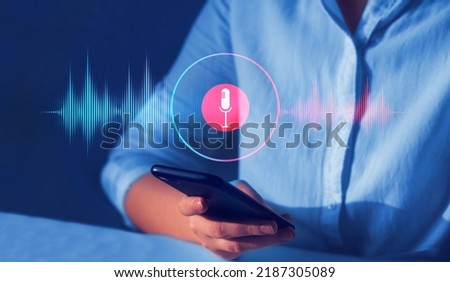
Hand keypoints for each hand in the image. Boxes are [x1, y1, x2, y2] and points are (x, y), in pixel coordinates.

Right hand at [178, 181, 294, 259]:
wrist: (214, 216)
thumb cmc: (224, 197)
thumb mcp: (232, 188)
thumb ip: (244, 194)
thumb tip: (266, 211)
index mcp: (192, 207)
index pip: (187, 206)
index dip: (193, 204)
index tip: (203, 202)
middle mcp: (198, 227)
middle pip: (221, 229)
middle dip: (249, 227)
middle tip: (272, 225)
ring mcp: (209, 243)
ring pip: (236, 245)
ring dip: (264, 240)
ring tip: (288, 232)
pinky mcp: (223, 253)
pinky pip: (245, 250)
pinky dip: (265, 241)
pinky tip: (283, 233)